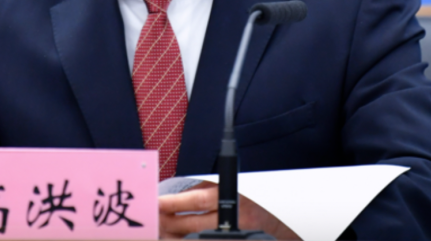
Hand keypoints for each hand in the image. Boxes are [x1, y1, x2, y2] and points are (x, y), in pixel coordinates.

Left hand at [158, 181, 300, 239]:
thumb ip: (206, 195)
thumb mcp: (232, 194)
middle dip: (168, 223)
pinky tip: (177, 239)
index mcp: (235, 201)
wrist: (280, 235)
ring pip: (194, 239)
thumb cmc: (253, 210)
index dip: (174, 202)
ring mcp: (232, 237)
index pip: (198, 200)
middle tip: (149, 220)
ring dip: (174, 237)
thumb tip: (174, 201)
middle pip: (192, 224)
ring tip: (158, 234)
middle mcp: (236, 222)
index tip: (155, 202)